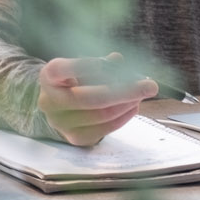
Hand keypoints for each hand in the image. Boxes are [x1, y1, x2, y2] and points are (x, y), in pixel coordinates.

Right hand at [37, 52, 157, 145]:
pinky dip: (123, 117)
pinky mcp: (75, 138)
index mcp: (48, 77)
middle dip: (125, 91)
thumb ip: (102, 63)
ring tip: (142, 95)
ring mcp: (61, 123)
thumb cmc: (76, 81)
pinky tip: (133, 107)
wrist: (60, 108)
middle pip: (89, 98)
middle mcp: (49, 102)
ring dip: (127, 104)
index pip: (60, 69)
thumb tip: (118, 61)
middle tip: (150, 86)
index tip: (114, 62)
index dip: (85, 65)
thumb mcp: (83, 67)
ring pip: (100, 115)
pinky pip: (105, 129)